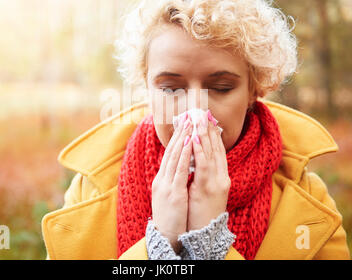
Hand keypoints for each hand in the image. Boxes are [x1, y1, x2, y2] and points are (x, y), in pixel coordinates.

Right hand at [151, 113, 192, 252]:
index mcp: (161, 179)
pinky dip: (185, 155)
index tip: (184, 124)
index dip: (177, 138)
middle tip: (188, 117)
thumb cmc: (169, 217)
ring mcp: (166, 185)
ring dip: (183, 139)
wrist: (165, 236)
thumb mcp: (169, 195)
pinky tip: (189, 143)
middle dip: (180, 133)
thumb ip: (172, 181)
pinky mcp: (174, 193)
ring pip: (175, 157)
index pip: (169, 154)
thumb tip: (178, 169)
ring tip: (190, 124)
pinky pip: (181, 170)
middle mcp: (162, 179)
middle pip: (171, 151)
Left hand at [187, 110, 230, 230]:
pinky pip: (203, 167)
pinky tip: (195, 140)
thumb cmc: (202, 212)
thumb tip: (195, 159)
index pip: (218, 151)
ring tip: (199, 119)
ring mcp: (217, 182)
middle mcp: (222, 177)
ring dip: (205, 135)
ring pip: (211, 154)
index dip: (213, 134)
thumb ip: (203, 174)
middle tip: (203, 112)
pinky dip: (200, 152)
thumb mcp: (205, 190)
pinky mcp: (208, 189)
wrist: (205, 233)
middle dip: (209, 129)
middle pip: (216, 148)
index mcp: (221, 177)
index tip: (206, 119)